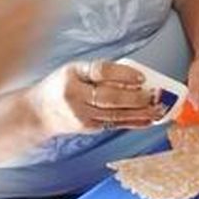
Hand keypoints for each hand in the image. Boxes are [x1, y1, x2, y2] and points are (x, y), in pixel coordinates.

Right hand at [30, 61, 162, 134]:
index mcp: (72, 75)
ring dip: (141, 112)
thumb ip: (98, 71)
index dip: (123, 74)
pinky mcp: (89, 128)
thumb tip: (134, 74)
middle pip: (110, 97)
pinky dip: (134, 122)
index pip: (100, 72)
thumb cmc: (60, 86)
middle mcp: (75, 96)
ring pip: (115, 114)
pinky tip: (149, 120)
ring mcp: (82, 115)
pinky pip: (115, 124)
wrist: (39, 113)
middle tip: (156, 94)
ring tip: (159, 109)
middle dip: (136, 97)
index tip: (141, 77)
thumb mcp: (74, 70)